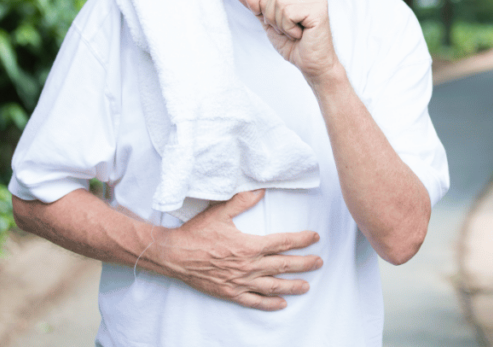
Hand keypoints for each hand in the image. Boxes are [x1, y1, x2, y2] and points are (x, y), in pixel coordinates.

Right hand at [155, 190, 322, 309]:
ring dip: (292, 286)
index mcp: (248, 245)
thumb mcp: (220, 212)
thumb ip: (243, 200)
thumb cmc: (196, 233)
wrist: (173, 255)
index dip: (301, 240)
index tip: (314, 237)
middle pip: (283, 265)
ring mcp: (239, 282)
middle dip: (304, 264)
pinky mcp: (230, 293)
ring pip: (273, 286)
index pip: (282, 242)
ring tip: (307, 286)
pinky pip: (254, 301)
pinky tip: (281, 303)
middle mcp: (247, 266)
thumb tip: (261, 188)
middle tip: (319, 262)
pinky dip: (269, 304)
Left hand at [246, 0, 339, 81]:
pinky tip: (301, 35)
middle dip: (273, 16)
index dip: (268, 7)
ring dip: (282, 24)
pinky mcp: (319, 10)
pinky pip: (288, 13)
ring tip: (295, 32)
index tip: (283, 23)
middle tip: (288, 30)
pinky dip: (289, 29)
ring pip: (280, 2)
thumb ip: (260, 8)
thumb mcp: (271, 23)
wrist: (312, 64)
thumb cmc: (294, 44)